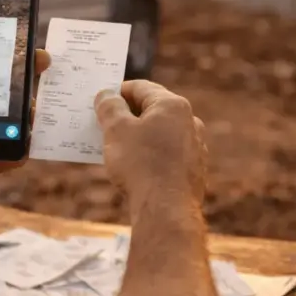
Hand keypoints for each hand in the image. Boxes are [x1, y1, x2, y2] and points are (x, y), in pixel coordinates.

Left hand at [0, 45, 50, 211]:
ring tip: (38, 100)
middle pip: (2, 95)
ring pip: (12, 124)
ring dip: (28, 111)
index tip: (22, 47)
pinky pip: (11, 155)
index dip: (1, 61)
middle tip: (43, 65)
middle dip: (24, 80)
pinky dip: (24, 146)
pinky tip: (33, 133)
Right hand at [94, 80, 207, 209]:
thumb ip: (110, 107)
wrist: (166, 208)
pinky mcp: (193, 169)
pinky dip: (150, 154)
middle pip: (152, 110)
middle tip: (103, 125)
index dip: (116, 92)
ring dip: (138, 136)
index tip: (100, 102)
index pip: (140, 87)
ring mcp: (195, 146)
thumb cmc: (140, 164)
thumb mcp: (116, 130)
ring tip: (116, 148)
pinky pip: (167, 153)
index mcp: (172, 105)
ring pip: (160, 133)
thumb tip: (107, 95)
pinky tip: (134, 168)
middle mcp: (189, 121)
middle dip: (127, 115)